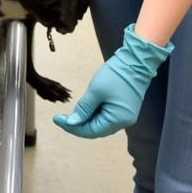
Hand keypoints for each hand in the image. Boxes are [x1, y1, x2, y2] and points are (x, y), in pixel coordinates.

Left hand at [53, 24, 172, 138]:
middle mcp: (123, 122)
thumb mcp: (95, 91)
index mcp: (117, 121)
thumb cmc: (115, 75)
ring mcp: (124, 116)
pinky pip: (106, 116)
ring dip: (85, 119)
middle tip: (60, 117)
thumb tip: (72, 123)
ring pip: (100, 123)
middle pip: (96, 129)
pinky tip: (83, 108)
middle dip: (78, 124)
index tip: (57, 119)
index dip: (73, 128)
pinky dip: (93, 114)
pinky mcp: (123, 108)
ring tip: (70, 113)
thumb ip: (83, 109)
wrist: (135, 61)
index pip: (91, 131)